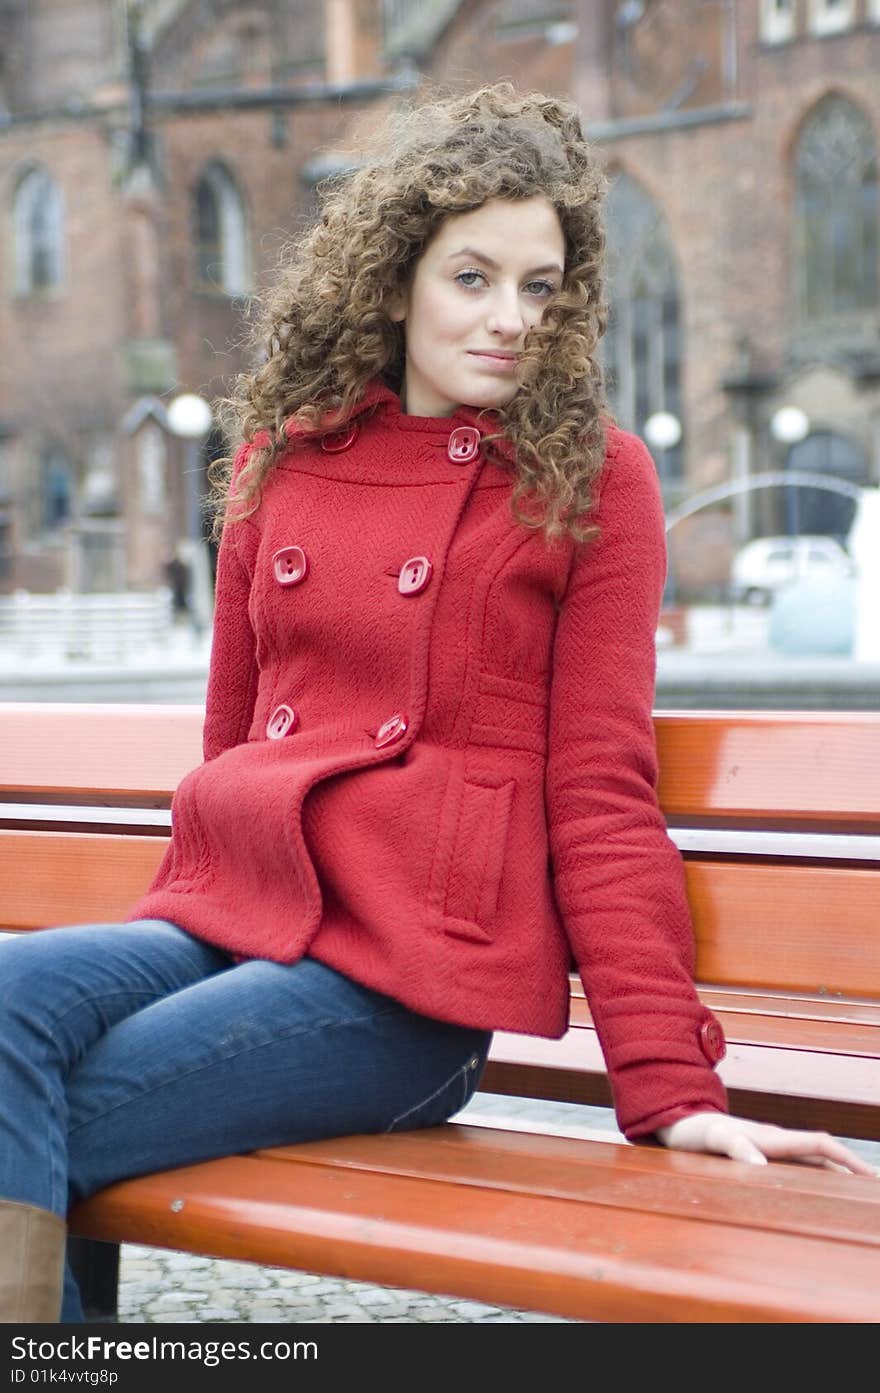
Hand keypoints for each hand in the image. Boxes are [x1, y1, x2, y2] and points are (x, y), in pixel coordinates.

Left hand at [656, 1111, 878, 1175]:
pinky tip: (819, 1193)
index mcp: (771, 1138)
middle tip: (873, 1188)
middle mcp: (775, 1142)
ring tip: (857, 1193)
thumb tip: (762, 1167)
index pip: (819, 1146)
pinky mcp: (760, 1156)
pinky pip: (796, 1168)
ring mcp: (769, 1148)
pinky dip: (815, 1178)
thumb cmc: (693, 1132)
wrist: (677, 1122)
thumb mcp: (711, 1139)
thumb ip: (735, 1148)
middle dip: (851, 1169)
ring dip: (836, 1175)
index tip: (869, 1176)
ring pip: (812, 1162)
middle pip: (823, 1155)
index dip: (847, 1159)